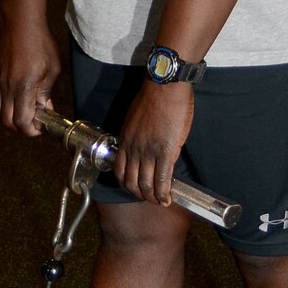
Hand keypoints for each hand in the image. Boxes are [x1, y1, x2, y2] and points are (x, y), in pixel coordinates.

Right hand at [0, 18, 60, 135]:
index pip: (22, 121)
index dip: (30, 130)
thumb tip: (44, 108)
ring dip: (8, 119)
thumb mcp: (52, 69)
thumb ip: (46, 92)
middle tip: (31, 123)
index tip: (39, 128)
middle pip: (7, 121)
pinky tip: (4, 105)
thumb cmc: (39, 42)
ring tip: (20, 114)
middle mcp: (8, 87)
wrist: (22, 24)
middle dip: (20, 128)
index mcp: (25, 87)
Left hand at [113, 80, 193, 206]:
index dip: (126, 184)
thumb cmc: (153, 98)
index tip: (135, 188)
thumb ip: (136, 136)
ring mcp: (149, 152)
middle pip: (131, 182)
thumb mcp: (135, 119)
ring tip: (159, 201)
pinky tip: (168, 197)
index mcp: (126, 140)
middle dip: (139, 194)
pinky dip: (164, 193)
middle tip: (148, 198)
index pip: (119, 170)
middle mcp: (134, 149)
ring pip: (146, 184)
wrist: (165, 87)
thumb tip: (142, 147)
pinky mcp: (166, 152)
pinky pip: (162, 179)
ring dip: (152, 197)